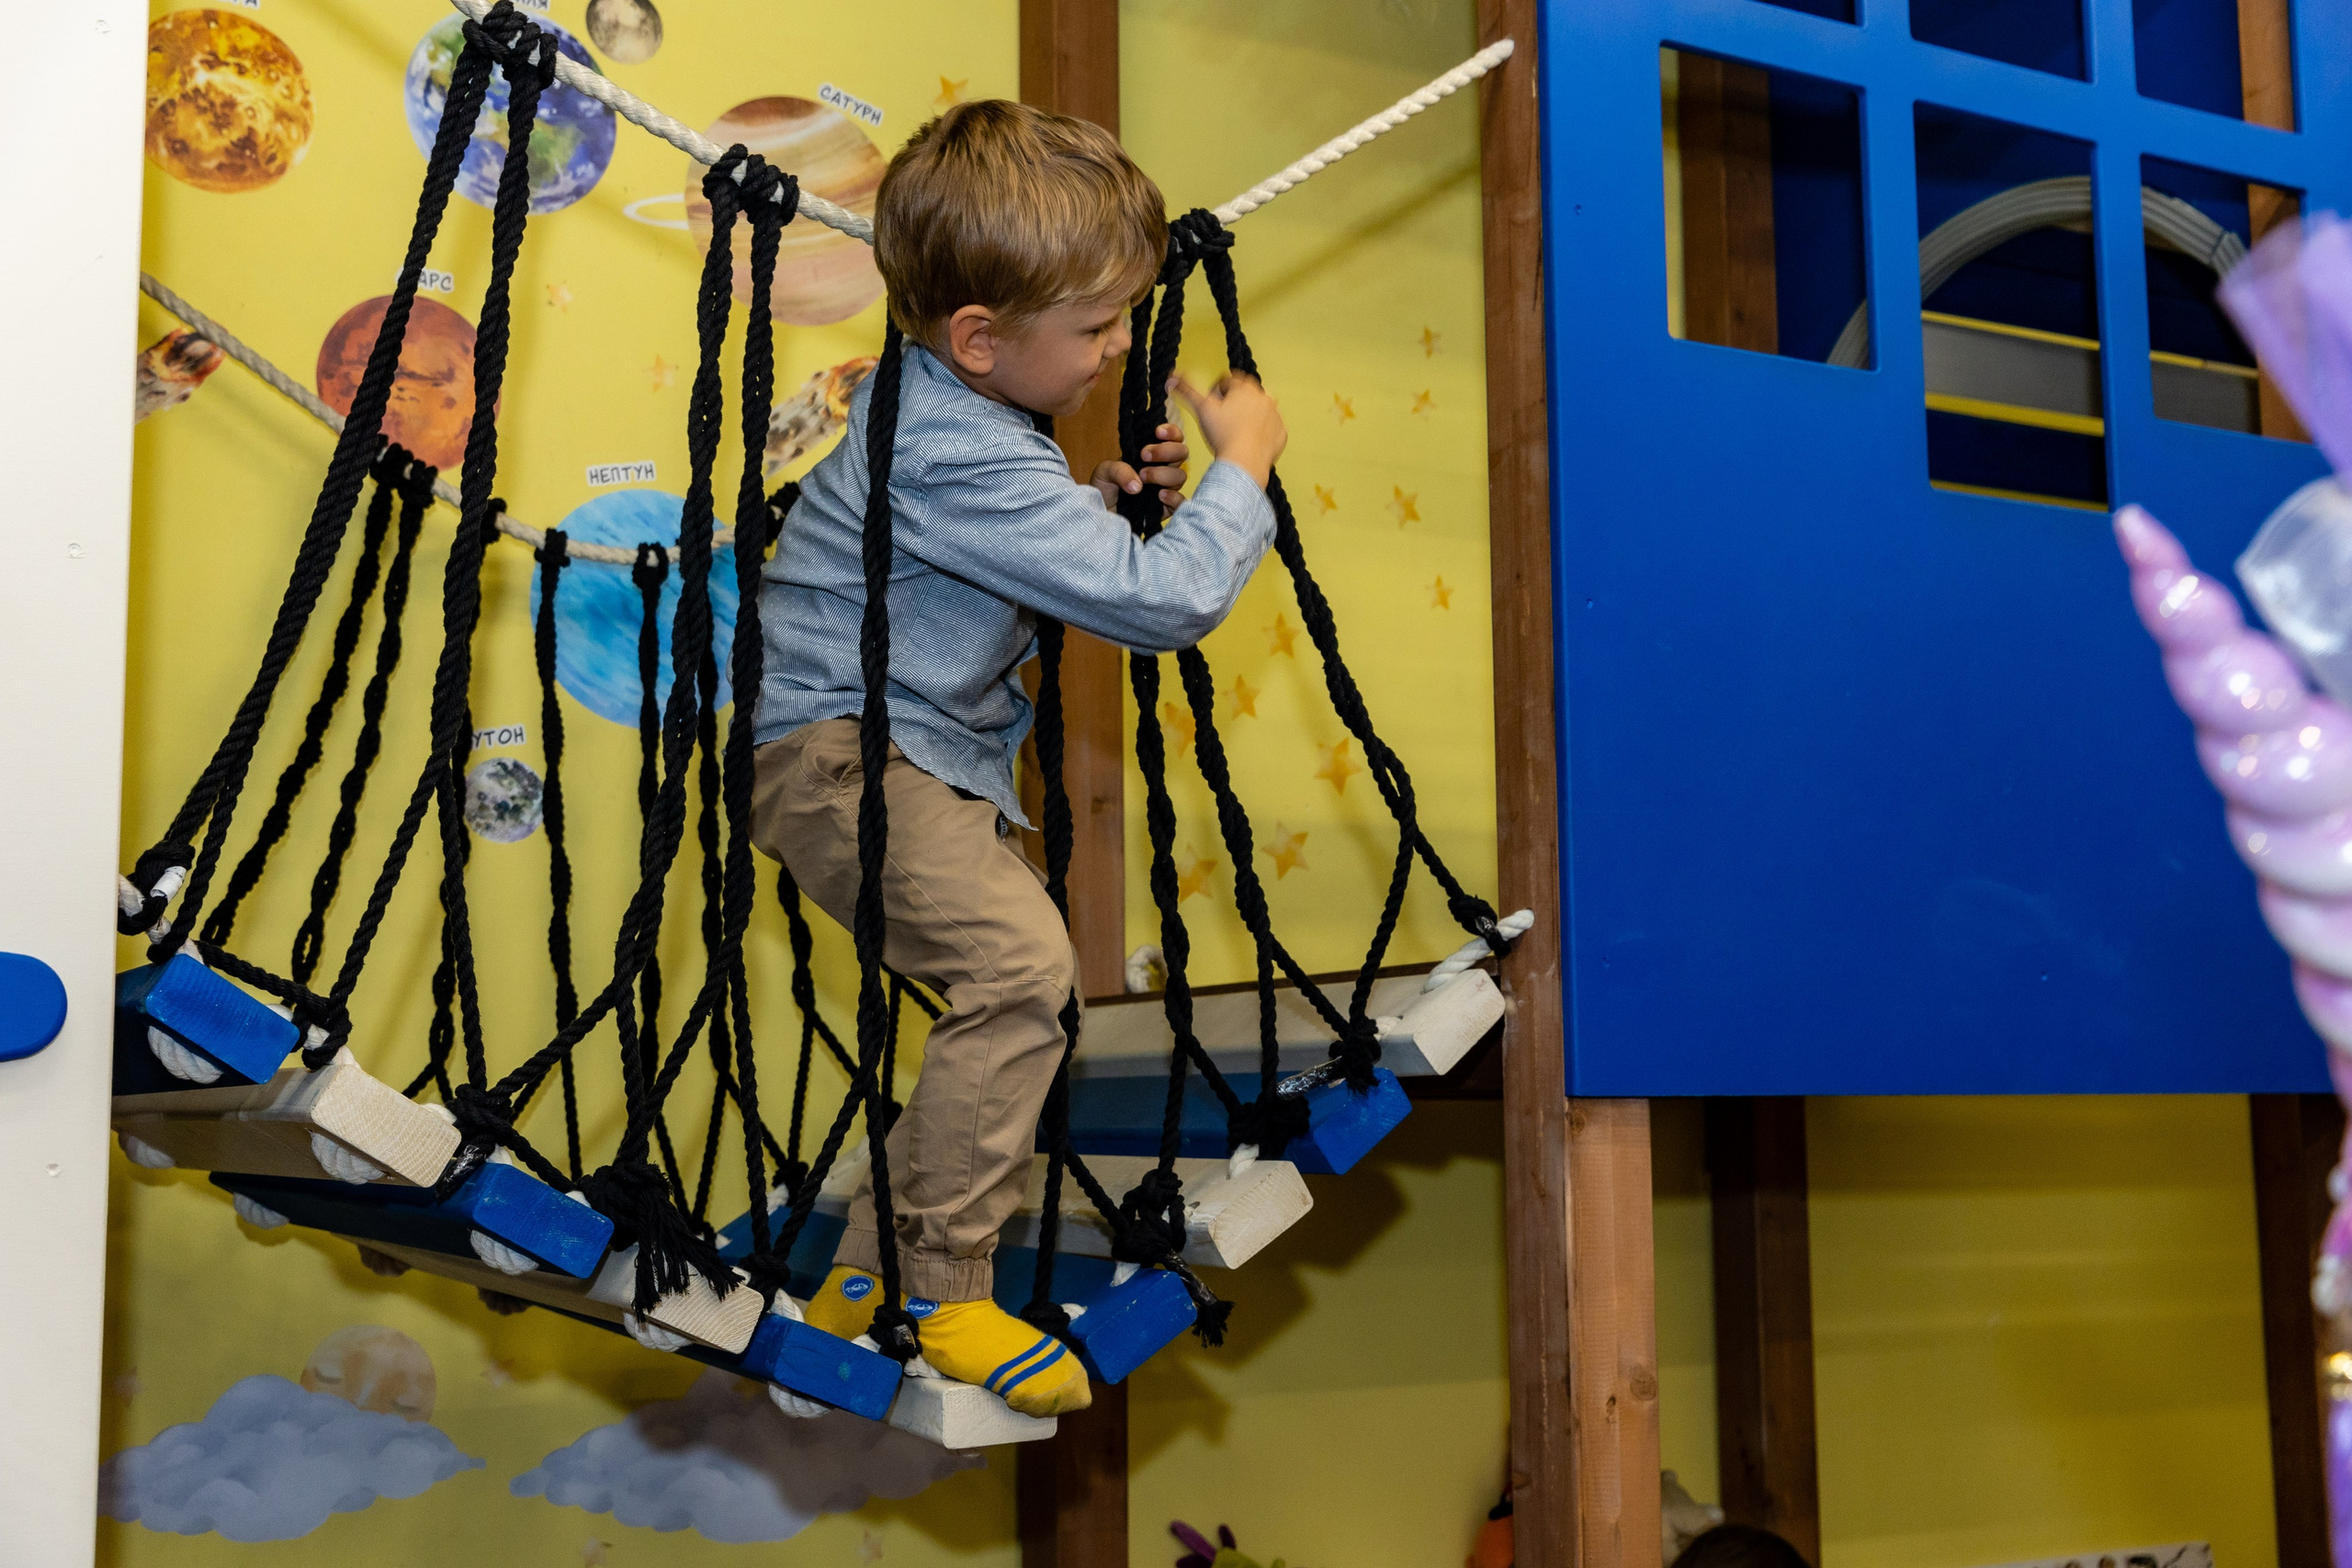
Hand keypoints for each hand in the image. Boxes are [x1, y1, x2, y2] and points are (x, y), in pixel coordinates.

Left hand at [1091, 424, 1190, 514]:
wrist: (1101, 515)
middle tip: (1144, 455)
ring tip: (1142, 478)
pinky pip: (1181, 502)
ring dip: (1162, 474)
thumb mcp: (1104, 473)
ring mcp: (1166, 488)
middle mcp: (1163, 469)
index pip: (1173, 438)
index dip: (1171, 432)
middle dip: (1165, 451)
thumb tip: (1138, 485)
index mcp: (1152, 455)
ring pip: (1180, 476)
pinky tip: (1159, 496)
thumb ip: (1119, 470)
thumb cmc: (1105, 490)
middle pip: (1182, 452)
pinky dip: (1174, 497)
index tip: (1157, 432)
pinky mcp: (1167, 508)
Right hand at [1168, 373, 1285, 488]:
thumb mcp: (1201, 409)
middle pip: (1245, 393)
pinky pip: (1270, 428)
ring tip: (1235, 431)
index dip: (1215, 393)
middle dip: (1234, 402)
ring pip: (1260, 409)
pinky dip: (1261, 432)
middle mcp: (1264, 397)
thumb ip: (1186, 390)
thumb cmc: (1223, 435)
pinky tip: (1249, 442)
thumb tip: (1171, 377)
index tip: (1211, 407)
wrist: (1244, 463)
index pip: (1227, 381)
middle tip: (1222, 420)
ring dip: (1249, 415)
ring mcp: (1275, 415)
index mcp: (1244, 387)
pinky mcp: (1281, 432)